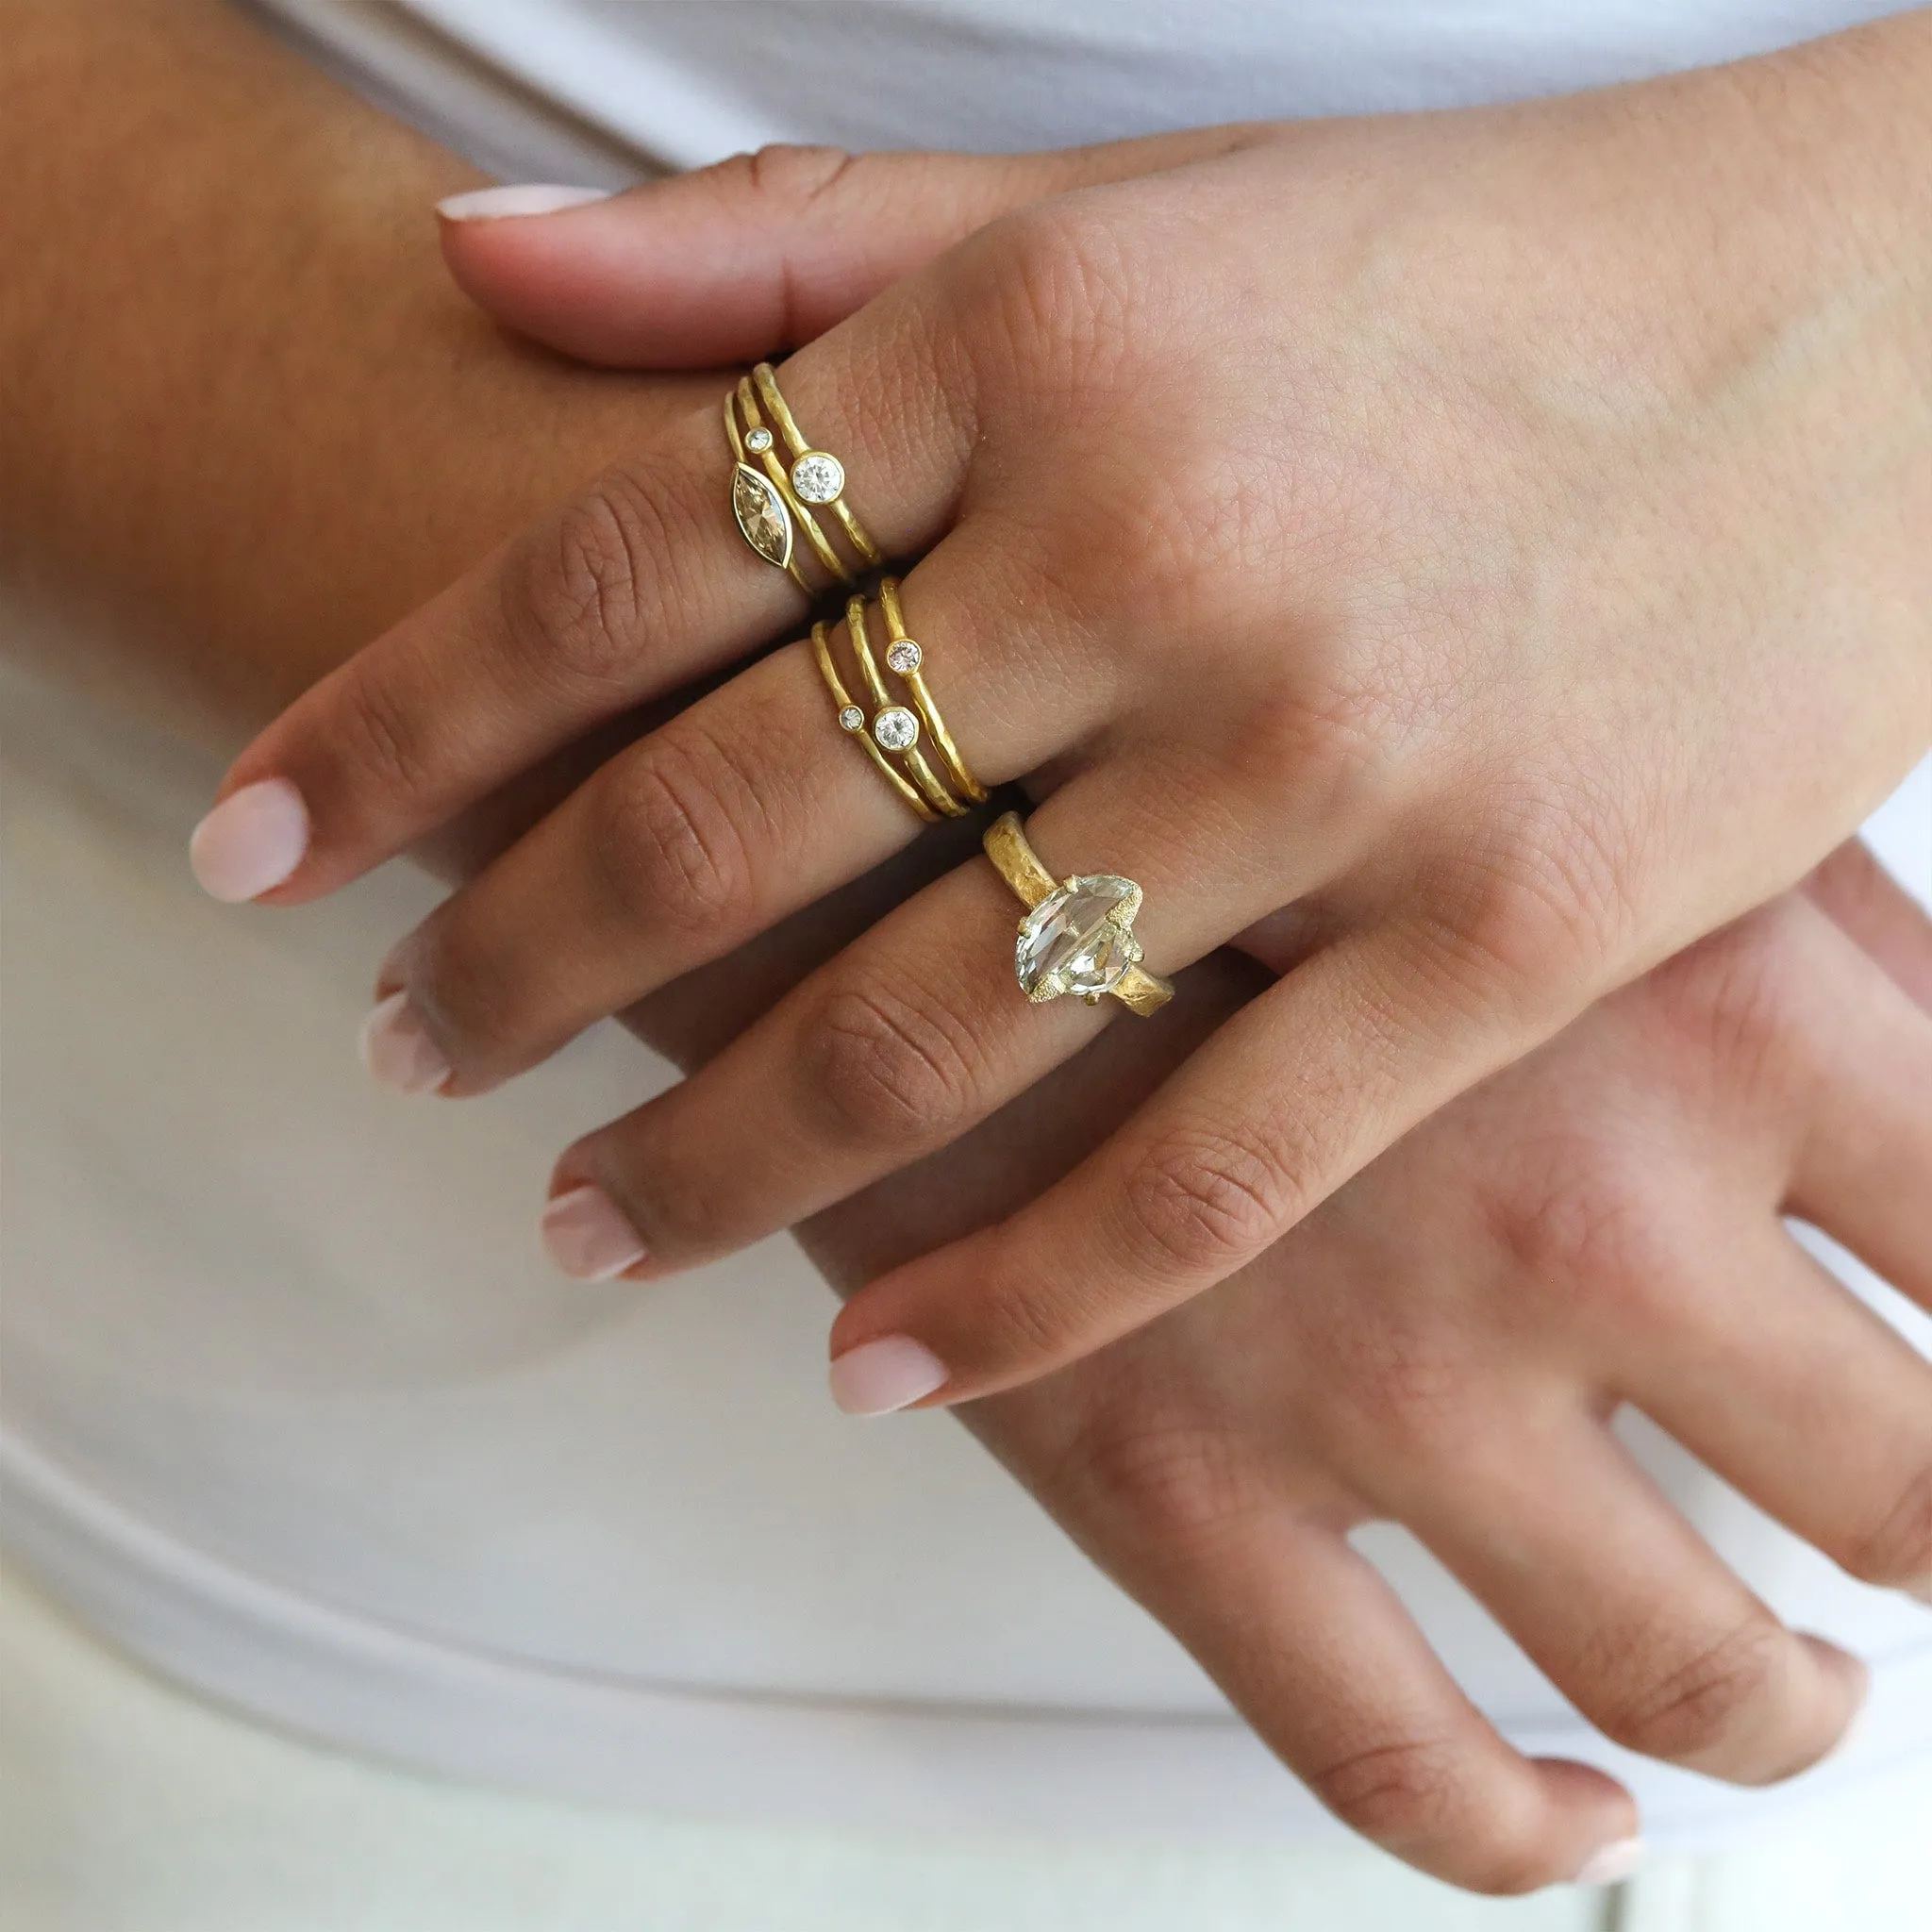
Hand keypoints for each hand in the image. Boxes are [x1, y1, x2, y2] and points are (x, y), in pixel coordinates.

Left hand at [201, 21, 1931, 1410]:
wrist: (1864, 326)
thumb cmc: (1459, 273)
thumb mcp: (1111, 204)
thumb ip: (789, 253)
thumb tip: (480, 260)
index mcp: (1031, 343)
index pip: (614, 562)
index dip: (397, 719)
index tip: (261, 846)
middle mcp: (1155, 548)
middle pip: (726, 820)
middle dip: (516, 962)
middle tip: (407, 1053)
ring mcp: (1333, 755)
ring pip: (931, 1023)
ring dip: (719, 1153)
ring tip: (591, 1224)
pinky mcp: (1506, 930)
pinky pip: (1205, 1167)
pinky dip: (1020, 1292)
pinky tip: (873, 1364)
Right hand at [772, 844, 1931, 1891]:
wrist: (870, 804)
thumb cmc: (1191, 747)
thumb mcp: (1501, 752)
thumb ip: (1775, 897)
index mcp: (1701, 997)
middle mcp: (1577, 1204)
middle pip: (1910, 1485)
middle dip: (1929, 1523)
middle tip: (1904, 1516)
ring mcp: (1378, 1370)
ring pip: (1694, 1664)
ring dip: (1775, 1701)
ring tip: (1776, 1683)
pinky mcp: (1173, 1481)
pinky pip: (1400, 1761)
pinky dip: (1520, 1826)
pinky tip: (1562, 1800)